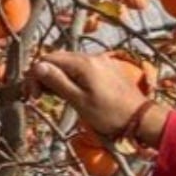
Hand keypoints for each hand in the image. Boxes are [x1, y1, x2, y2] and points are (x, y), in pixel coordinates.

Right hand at [30, 51, 166, 143]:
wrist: (141, 118)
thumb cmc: (110, 114)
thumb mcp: (79, 101)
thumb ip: (57, 82)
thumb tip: (37, 67)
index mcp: (83, 63)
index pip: (48, 59)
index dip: (35, 76)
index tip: (34, 97)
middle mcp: (92, 57)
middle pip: (58, 59)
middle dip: (45, 75)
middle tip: (40, 97)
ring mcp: (102, 61)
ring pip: (70, 63)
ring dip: (58, 77)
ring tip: (56, 97)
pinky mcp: (108, 69)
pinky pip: (84, 68)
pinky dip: (73, 77)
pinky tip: (73, 92)